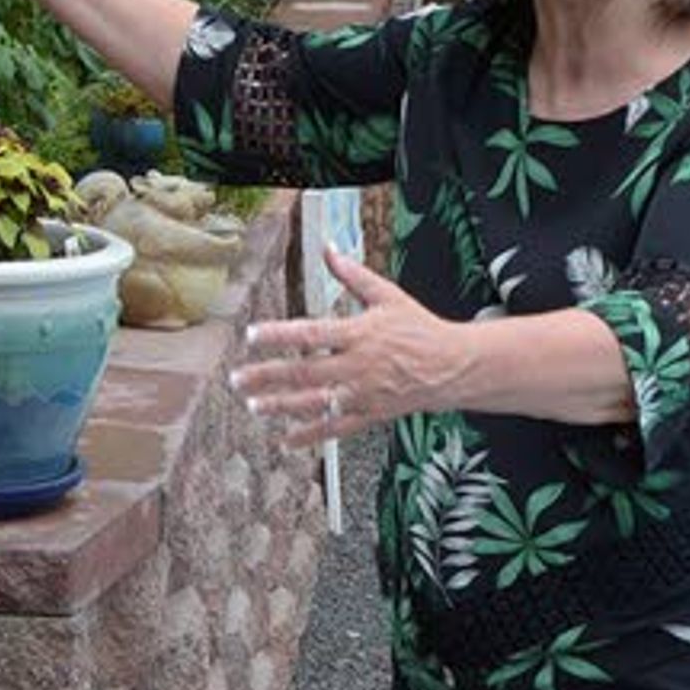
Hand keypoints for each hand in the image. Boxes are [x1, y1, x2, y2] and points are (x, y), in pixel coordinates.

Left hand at [230, 250, 457, 450]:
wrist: (452, 366)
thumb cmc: (419, 328)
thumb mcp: (387, 295)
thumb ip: (353, 275)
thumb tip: (329, 248)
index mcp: (358, 333)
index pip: (310, 334)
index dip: (279, 335)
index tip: (252, 335)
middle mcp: (356, 366)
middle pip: (303, 372)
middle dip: (267, 376)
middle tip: (237, 378)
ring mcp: (362, 394)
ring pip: (314, 403)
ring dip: (280, 406)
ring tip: (253, 405)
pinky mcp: (368, 415)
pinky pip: (334, 428)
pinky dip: (309, 436)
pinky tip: (285, 441)